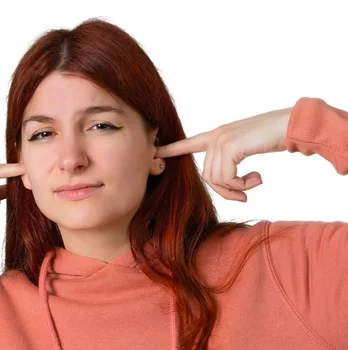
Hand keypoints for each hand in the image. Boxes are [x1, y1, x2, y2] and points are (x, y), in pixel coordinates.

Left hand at [155, 107, 291, 201]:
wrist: (290, 125)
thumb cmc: (272, 137)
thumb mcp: (246, 150)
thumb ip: (231, 162)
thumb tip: (226, 184)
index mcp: (216, 135)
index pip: (189, 143)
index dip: (172, 149)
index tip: (154, 152)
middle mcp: (215, 136)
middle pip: (208, 177)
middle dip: (226, 191)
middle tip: (246, 193)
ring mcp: (220, 140)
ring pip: (216, 180)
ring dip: (236, 189)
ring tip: (254, 181)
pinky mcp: (229, 147)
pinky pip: (226, 178)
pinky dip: (242, 185)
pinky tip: (257, 177)